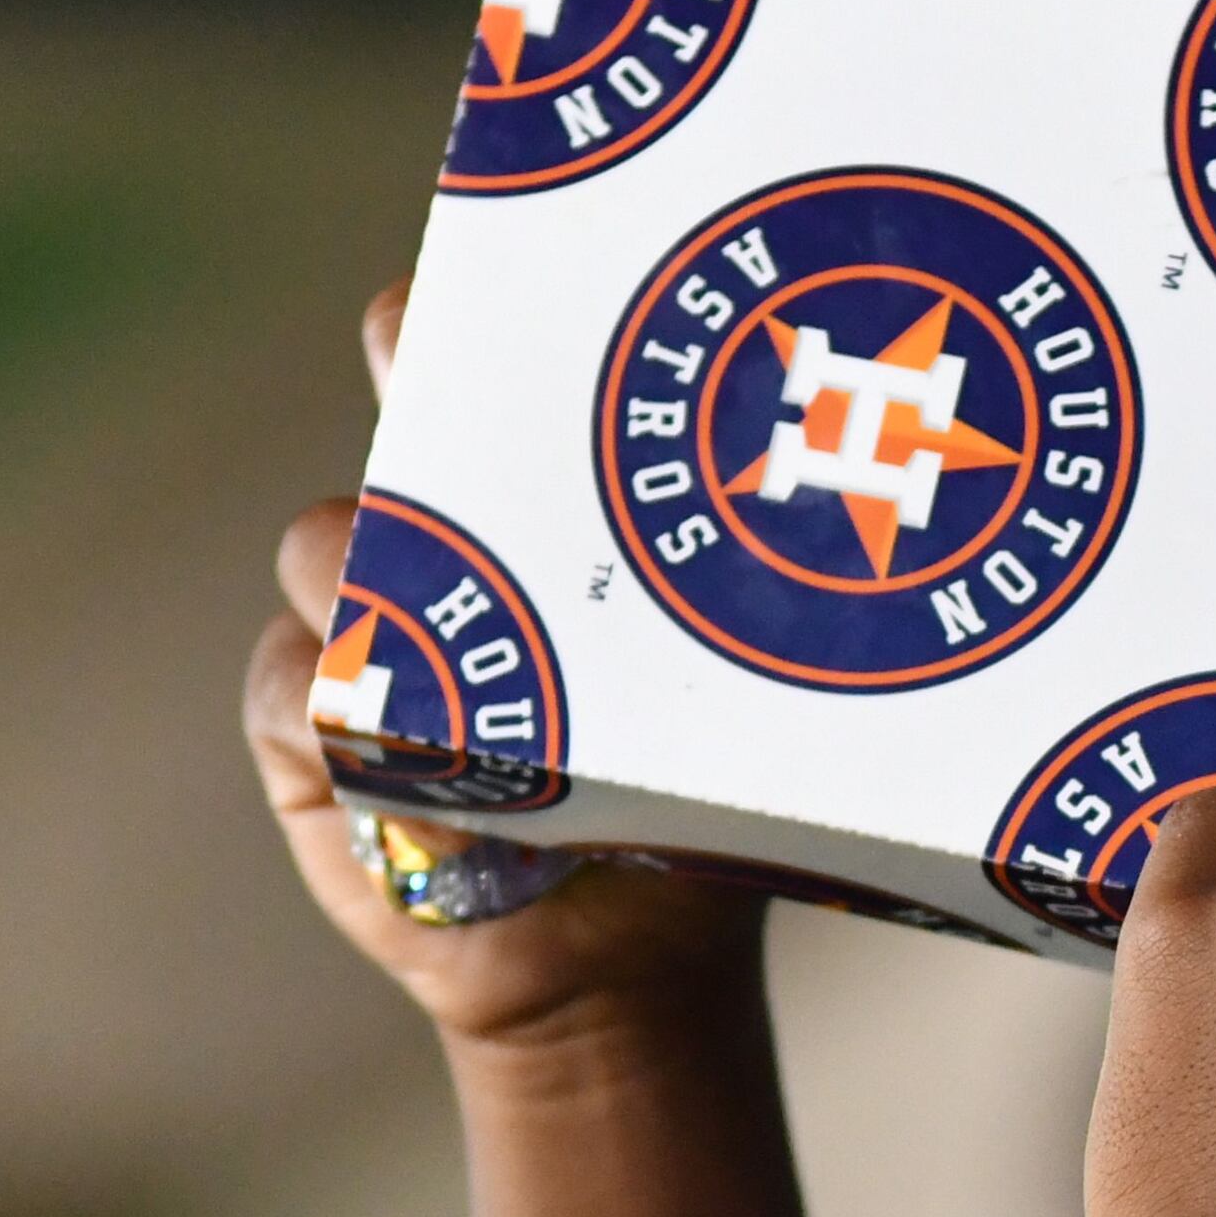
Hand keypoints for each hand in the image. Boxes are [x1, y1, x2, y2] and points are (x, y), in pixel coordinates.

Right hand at [245, 293, 762, 1048]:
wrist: (626, 965)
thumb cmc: (700, 796)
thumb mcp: (755, 680)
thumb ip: (791, 593)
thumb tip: (927, 487)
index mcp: (553, 488)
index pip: (513, 340)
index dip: (510, 281)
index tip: (542, 251)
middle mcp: (450, 528)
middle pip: (402, 388)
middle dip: (416, 348)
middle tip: (450, 339)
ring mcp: (360, 623)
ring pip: (324, 544)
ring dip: (379, 563)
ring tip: (456, 602)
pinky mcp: (310, 737)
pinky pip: (288, 690)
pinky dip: (338, 709)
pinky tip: (413, 749)